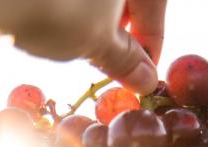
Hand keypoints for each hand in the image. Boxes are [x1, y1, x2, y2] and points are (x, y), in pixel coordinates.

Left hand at [7, 0, 166, 93]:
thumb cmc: (60, 10)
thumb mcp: (99, 43)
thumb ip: (126, 59)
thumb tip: (146, 79)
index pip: (154, 4)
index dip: (151, 42)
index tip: (142, 71)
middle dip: (121, 22)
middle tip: (110, 55)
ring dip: (94, 10)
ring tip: (78, 37)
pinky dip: (68, 0)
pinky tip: (53, 15)